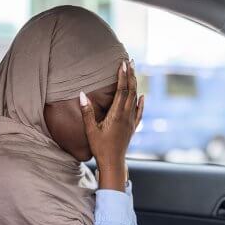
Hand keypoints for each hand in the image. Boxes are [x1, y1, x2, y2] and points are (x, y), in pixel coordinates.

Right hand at [80, 60, 143, 190]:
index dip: (122, 76)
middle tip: (130, 61)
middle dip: (131, 75)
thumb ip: (87, 112)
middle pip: (131, 91)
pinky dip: (141, 102)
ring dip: (135, 85)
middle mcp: (126, 116)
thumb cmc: (100, 148)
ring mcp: (131, 122)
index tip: (123, 63)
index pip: (122, 91)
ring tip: (134, 72)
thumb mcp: (90, 130)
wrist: (113, 163)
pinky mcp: (132, 128)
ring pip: (136, 99)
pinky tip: (143, 96)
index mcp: (116, 115)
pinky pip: (139, 112)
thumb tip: (82, 94)